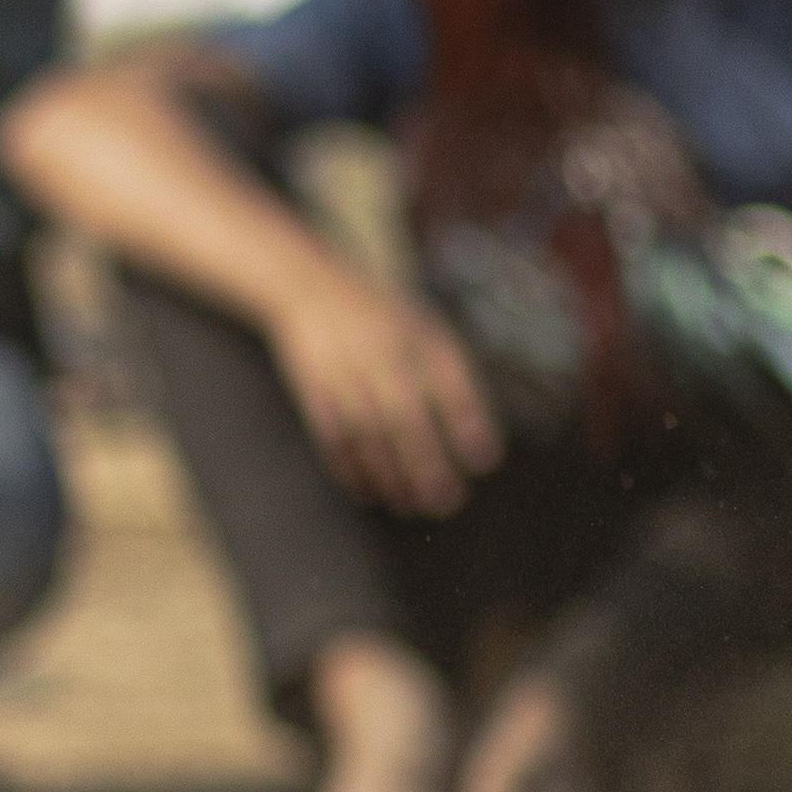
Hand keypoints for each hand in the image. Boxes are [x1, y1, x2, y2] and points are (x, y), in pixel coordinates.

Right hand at [267, 268, 500, 516]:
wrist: (306, 285)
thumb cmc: (377, 313)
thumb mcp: (421, 325)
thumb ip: (446, 368)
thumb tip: (473, 426)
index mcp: (416, 336)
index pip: (451, 384)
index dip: (469, 423)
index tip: (485, 462)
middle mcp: (382, 354)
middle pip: (407, 418)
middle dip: (427, 462)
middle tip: (446, 502)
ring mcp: (344, 372)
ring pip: (369, 434)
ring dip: (389, 474)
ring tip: (409, 506)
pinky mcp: (312, 387)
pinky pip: (332, 434)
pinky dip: (348, 466)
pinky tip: (365, 492)